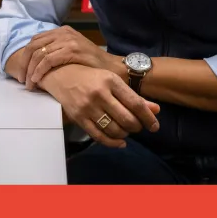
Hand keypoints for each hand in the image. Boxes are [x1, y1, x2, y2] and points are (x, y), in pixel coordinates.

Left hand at [14, 27, 116, 89]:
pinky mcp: (72, 50)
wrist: (112, 67)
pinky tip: (37, 80)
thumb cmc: (90, 63)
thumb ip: (54, 51)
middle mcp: (63, 33)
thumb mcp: (70, 52)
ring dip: (30, 70)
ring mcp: (68, 40)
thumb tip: (32, 62)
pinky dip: (39, 71)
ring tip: (29, 84)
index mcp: (61, 31)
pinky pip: (48, 60)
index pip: (34, 41)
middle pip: (33, 47)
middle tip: (21, 80)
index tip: (21, 72)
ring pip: (38, 54)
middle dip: (23, 64)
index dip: (24, 57)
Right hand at [41, 65, 159, 147]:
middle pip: (127, 119)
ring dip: (125, 134)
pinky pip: (98, 136)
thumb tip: (156, 111)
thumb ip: (134, 96)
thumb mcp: (113, 81)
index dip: (148, 118)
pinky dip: (112, 142)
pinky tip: (120, 142)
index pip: (136, 104)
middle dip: (136, 127)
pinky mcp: (78, 118)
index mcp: (111, 82)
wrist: (60, 75)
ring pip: (114, 129)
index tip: (154, 126)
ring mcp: (87, 107)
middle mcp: (99, 94)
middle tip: (137, 127)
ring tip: (125, 130)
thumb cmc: (91, 77)